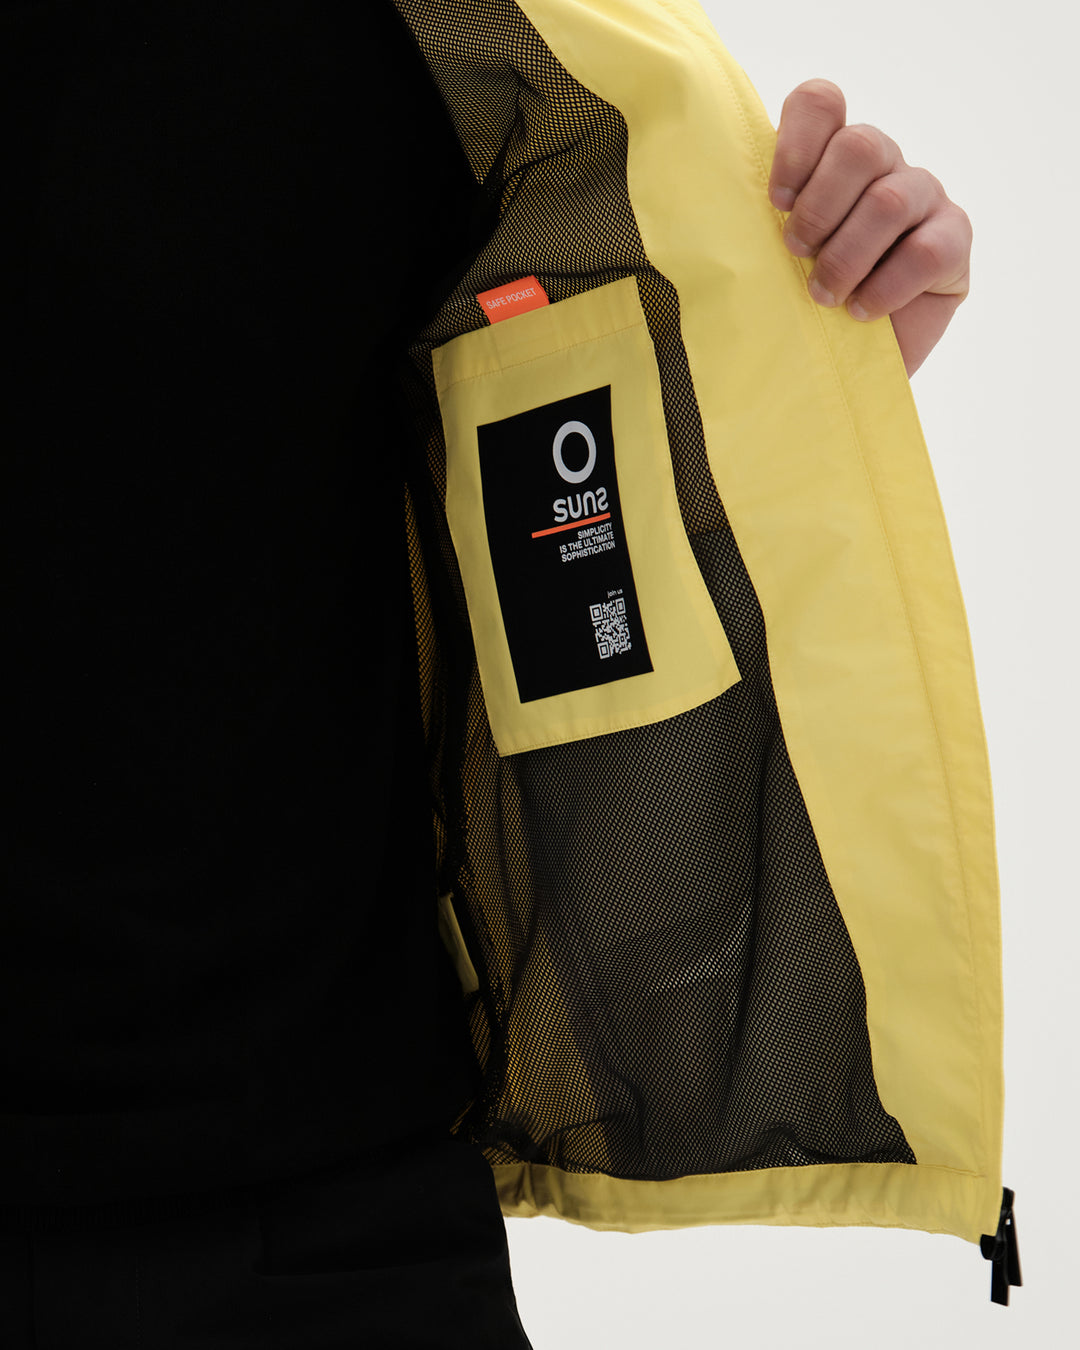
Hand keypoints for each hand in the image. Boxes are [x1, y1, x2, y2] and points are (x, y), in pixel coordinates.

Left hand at [767, 79, 971, 376]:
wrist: (842, 368)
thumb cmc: (797, 308)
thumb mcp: (764, 262)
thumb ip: (749, 224)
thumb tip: (697, 217)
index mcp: (830, 156)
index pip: (821, 102)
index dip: (796, 145)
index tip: (775, 204)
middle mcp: (882, 165)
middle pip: (860, 145)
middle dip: (819, 208)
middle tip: (796, 253)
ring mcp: (923, 196)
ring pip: (889, 200)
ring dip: (846, 256)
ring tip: (823, 296)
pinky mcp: (954, 240)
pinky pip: (926, 251)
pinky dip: (885, 287)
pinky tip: (861, 310)